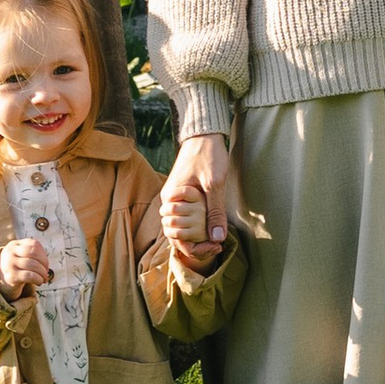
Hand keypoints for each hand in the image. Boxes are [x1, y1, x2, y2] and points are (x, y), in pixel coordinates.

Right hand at [0, 237, 51, 297]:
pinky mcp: (11, 276)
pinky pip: (30, 275)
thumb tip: (46, 264)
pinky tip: (39, 282)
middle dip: (44, 263)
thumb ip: (33, 255)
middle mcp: (10, 252)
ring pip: (33, 264)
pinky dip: (38, 279)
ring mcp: (9, 263)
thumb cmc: (16, 269)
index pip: (34, 244)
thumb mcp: (21, 257)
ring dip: (42, 273)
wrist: (0, 284)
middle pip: (34, 253)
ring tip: (44, 278)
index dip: (43, 254)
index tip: (46, 264)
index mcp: (14, 244)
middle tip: (46, 272)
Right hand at [165, 133, 234, 261]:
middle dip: (195, 244)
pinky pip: (184, 215)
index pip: (176, 236)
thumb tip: (217, 238)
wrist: (204, 135)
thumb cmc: (208, 156)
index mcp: (171, 199)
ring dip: (195, 235)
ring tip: (215, 239)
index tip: (214, 247)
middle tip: (217, 246)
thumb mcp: (215, 185)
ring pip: (181, 225)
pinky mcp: (180, 194)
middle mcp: (167, 200)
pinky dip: (195, 224)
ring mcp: (173, 197)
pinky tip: (210, 226)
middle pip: (176, 233)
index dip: (195, 248)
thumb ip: (215, 212)